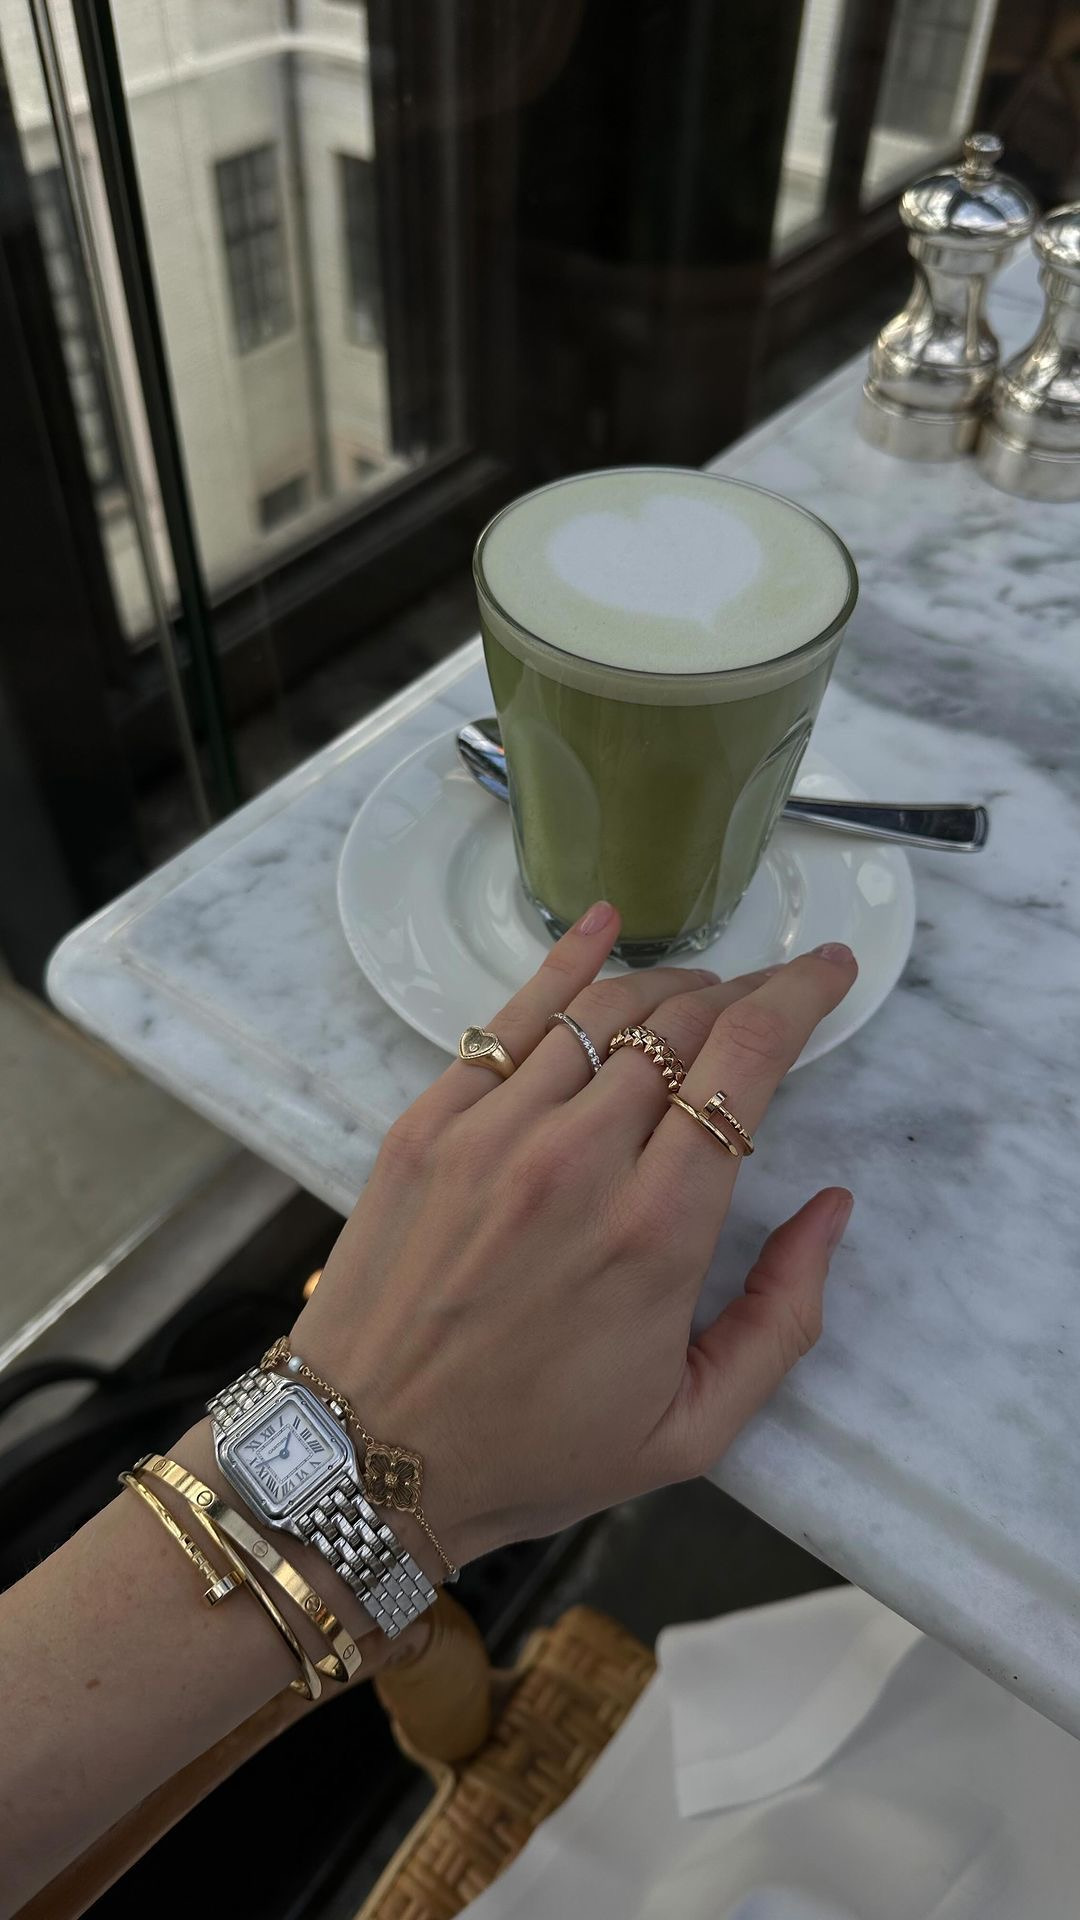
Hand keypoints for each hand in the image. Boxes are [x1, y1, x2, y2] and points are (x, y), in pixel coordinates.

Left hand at [293, 901, 855, 1567]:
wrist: (367, 1456)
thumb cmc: (535, 1450)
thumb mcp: (693, 1427)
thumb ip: (783, 1316)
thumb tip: (831, 1208)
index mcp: (656, 1232)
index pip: (746, 1065)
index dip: (799, 999)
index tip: (828, 970)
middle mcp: (578, 1160)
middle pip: (683, 1025)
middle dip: (747, 991)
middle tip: (776, 989)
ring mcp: (492, 1132)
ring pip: (604, 1012)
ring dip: (669, 985)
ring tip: (702, 990)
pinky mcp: (428, 1122)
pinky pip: (511, 1019)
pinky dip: (567, 963)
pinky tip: (605, 926)